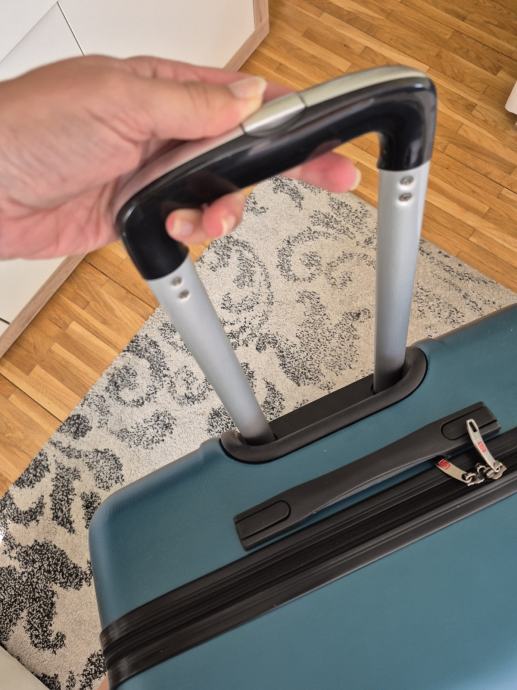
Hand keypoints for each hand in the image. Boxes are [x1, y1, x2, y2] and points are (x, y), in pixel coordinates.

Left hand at [0, 56, 358, 258]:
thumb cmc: (28, 129)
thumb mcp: (117, 101)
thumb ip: (190, 104)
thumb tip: (248, 99)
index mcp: (164, 89)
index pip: (244, 99)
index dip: (290, 115)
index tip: (328, 127)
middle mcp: (164, 130)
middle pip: (243, 149)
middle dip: (286, 166)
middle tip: (332, 175)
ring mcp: (154, 174)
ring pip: (220, 193)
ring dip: (225, 209)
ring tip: (208, 215)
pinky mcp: (141, 213)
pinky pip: (187, 224)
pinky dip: (192, 230)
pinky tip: (175, 226)